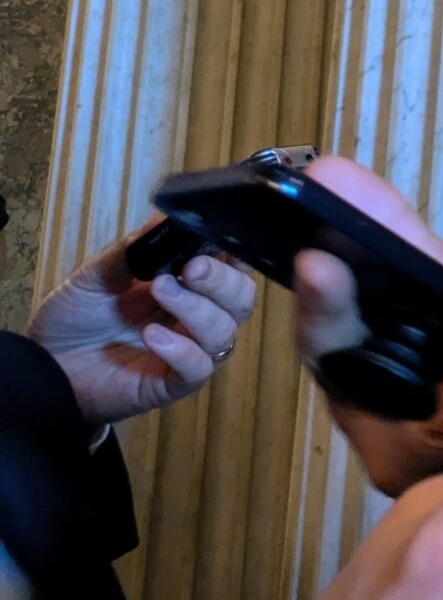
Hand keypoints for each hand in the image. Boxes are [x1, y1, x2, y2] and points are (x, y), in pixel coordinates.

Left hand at [27, 232, 257, 429]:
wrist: (45, 363)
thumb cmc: (75, 317)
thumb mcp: (98, 273)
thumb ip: (134, 249)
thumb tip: (167, 216)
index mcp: (186, 285)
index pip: (232, 268)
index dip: (236, 256)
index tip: (220, 244)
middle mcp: (195, 316)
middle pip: (241, 298)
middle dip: (221, 280)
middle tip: (189, 268)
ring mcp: (188, 349)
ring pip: (225, 331)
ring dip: (197, 309)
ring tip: (159, 292)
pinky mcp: (173, 382)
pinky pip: (199, 368)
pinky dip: (181, 349)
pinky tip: (151, 336)